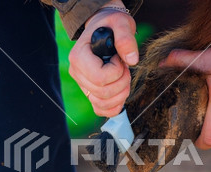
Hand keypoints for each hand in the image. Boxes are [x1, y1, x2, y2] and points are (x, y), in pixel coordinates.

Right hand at [68, 1, 137, 117]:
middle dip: (122, 83)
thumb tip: (132, 60)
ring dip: (120, 94)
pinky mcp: (90, 93)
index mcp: (78, 57)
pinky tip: (121, 93)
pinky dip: (114, 106)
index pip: (99, 78)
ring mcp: (83, 85)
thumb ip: (126, 38)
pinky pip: (100, 109)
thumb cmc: (111, 25)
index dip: (116, 72)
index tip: (120, 59)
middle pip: (102, 93)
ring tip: (124, 78)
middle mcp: (77, 73)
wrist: (105, 29)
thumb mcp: (120, 23)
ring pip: (102, 103)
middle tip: (125, 68)